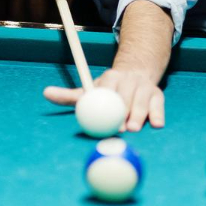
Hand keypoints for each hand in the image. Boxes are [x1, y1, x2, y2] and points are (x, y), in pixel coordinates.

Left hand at [44, 68, 165, 130]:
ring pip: (144, 100)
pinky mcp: (158, 96)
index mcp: (111, 77)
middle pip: (128, 94)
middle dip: (124, 110)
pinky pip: (160, 106)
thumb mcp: (89, 90)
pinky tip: (157, 125)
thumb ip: (70, 96)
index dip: (107, 98)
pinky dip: (158, 115)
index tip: (104, 113)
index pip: (108, 87)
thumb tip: (45, 93)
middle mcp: (129, 80)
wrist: (135, 76)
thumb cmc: (107, 91)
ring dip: (140, 115)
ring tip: (135, 129)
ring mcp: (145, 87)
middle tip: (120, 128)